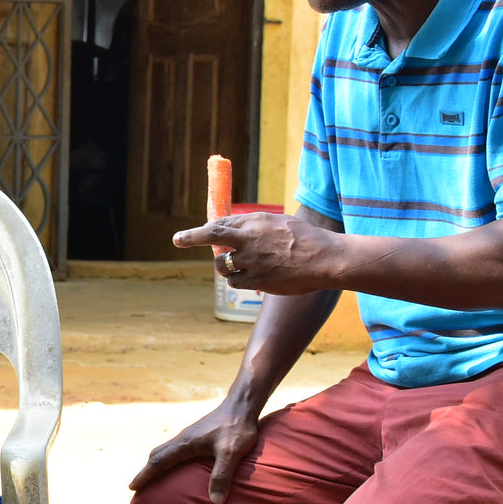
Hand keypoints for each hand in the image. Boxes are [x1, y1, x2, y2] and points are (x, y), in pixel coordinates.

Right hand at [130, 402, 260, 503]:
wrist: (242, 405)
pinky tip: (176, 466)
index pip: (159, 461)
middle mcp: (183, 439)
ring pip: (165, 450)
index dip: (145, 475)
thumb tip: (215, 502)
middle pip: (157, 455)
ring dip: (156, 464)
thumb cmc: (237, 428)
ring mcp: (189, 435)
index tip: (132, 487)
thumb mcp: (231, 453)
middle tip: (138, 486)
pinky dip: (167, 459)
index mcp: (186, 444)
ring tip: (153, 478)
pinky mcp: (197, 435)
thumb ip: (222, 475)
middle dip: (147, 471)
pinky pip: (175, 449)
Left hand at [173, 211, 339, 295]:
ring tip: (234, 266)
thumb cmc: (307, 239)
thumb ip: (257, 227)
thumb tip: (237, 231)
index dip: (208, 228)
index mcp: (256, 221)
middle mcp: (249, 238)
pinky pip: (234, 282)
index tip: (197, 231)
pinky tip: (246, 278)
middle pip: (212, 235)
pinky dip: (235, 280)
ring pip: (221, 264)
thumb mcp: (280, 223)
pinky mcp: (256, 280)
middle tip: (177, 239)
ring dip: (223, 266)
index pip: (223, 222)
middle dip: (191, 237)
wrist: (325, 258)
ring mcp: (252, 260)